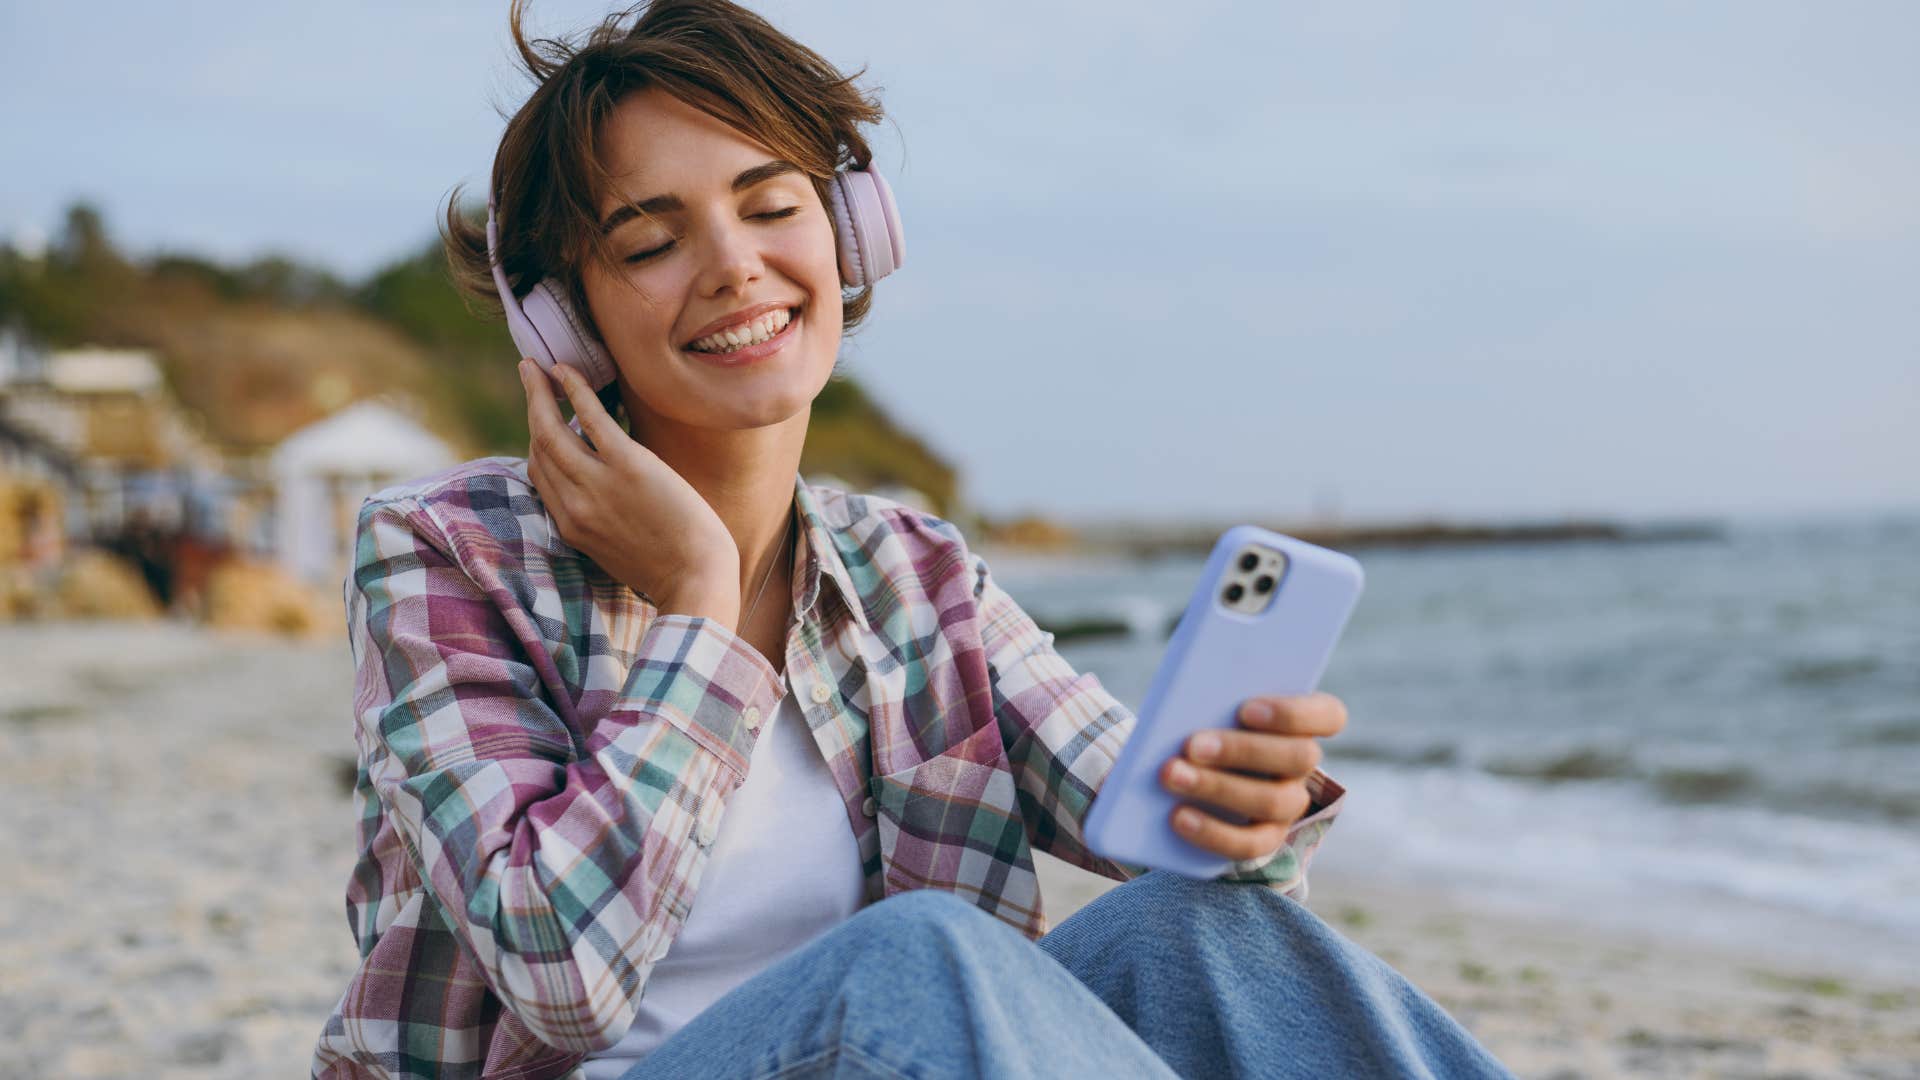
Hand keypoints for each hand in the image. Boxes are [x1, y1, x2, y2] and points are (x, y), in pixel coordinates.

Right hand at [519, 359, 738, 619]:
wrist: (697, 582)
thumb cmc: (673, 571)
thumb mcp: (620, 553)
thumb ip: (603, 524)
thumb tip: (608, 497)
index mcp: (571, 528)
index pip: (539, 476)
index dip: (537, 442)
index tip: (542, 417)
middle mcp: (574, 505)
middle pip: (539, 448)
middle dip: (531, 408)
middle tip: (529, 375)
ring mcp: (597, 485)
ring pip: (550, 430)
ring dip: (539, 392)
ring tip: (536, 366)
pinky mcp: (627, 466)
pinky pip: (591, 418)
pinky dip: (574, 390)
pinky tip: (567, 371)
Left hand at [1158, 691, 1346, 860]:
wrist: (1187, 768)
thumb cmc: (1204, 723)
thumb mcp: (1211, 706)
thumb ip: (1212, 700)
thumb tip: (1187, 705)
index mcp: (1301, 723)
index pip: (1329, 715)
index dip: (1293, 713)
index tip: (1247, 709)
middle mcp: (1301, 765)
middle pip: (1298, 758)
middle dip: (1242, 750)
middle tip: (1192, 745)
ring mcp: (1288, 804)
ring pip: (1272, 801)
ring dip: (1218, 788)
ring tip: (1172, 775)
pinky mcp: (1265, 839)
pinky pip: (1250, 844)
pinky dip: (1212, 831)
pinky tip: (1178, 816)